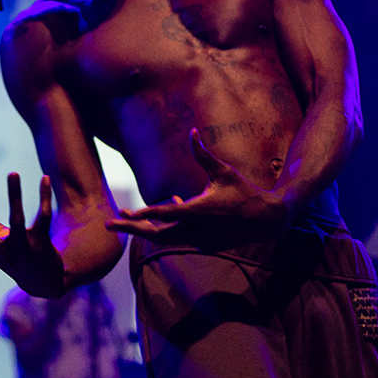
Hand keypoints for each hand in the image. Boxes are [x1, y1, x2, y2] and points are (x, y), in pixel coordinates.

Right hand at [0, 172, 66, 297]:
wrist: (46, 282)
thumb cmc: (15, 257)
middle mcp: (6, 252)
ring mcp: (25, 247)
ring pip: (17, 220)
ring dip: (14, 196)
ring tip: (12, 173)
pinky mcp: (43, 241)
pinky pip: (43, 216)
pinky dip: (44, 196)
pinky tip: (44, 178)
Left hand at [106, 129, 287, 246]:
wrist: (268, 220)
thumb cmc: (245, 192)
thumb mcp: (224, 172)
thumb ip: (203, 154)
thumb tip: (192, 132)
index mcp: (200, 211)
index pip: (166, 214)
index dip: (145, 214)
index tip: (126, 213)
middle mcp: (196, 229)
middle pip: (156, 234)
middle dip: (132, 229)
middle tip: (109, 224)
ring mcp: (200, 240)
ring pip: (165, 239)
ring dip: (145, 230)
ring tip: (128, 217)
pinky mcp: (204, 245)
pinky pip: (178, 238)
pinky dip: (166, 229)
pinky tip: (163, 213)